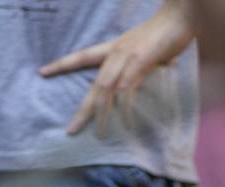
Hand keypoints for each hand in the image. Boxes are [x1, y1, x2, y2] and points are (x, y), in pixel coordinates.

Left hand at [41, 1, 195, 137]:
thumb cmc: (167, 32)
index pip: (82, 56)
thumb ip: (145, 66)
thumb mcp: (149, 51)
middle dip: (83, 109)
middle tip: (71, 130)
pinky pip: (128, 88)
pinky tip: (126, 123)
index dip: (62, 64)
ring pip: (106, 89)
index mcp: (114, 48)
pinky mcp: (140, 61)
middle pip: (94, 84)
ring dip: (102, 113)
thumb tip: (156, 73)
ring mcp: (127, 57)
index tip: (42, 72)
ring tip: (99, 133)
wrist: (182, 15)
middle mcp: (116, 52)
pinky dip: (126, 108)